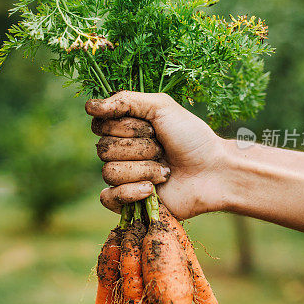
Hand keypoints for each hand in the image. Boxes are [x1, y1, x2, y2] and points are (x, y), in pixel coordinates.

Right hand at [85, 91, 229, 219]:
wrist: (214, 171)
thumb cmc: (192, 137)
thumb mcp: (162, 107)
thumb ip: (125, 100)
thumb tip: (89, 106)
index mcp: (125, 129)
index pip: (100, 125)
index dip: (124, 127)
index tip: (151, 127)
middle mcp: (121, 152)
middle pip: (103, 149)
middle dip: (139, 148)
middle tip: (163, 149)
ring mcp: (124, 177)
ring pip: (109, 172)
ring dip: (143, 170)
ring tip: (166, 170)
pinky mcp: (129, 202)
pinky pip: (108, 198)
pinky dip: (130, 193)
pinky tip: (152, 190)